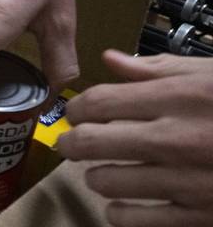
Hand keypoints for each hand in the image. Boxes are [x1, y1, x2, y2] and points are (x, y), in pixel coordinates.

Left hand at [57, 50, 212, 226]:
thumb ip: (160, 69)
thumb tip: (112, 60)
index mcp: (182, 97)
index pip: (100, 102)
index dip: (78, 108)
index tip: (77, 112)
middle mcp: (179, 139)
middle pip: (91, 142)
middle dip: (73, 143)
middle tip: (72, 144)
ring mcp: (189, 181)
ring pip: (106, 183)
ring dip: (98, 177)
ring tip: (105, 171)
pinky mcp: (200, 215)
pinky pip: (134, 220)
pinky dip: (120, 212)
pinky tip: (125, 204)